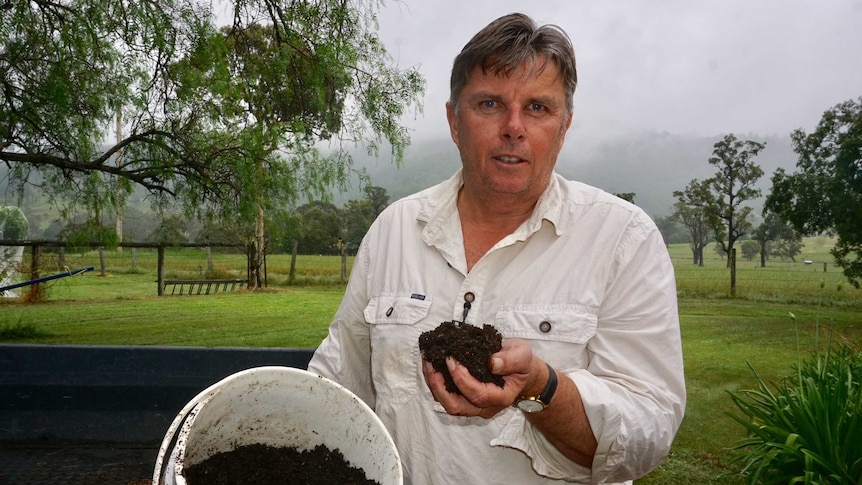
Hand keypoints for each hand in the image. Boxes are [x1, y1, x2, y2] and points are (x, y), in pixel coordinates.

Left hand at [422, 339, 541, 418]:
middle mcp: (486, 407)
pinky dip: (436, 383)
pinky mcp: (465, 400)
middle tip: (431, 363)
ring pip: (448, 404)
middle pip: (457, 406)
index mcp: (501, 397)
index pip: (478, 394)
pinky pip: (447, 396)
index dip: (461, 378)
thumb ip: (510, 360)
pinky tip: (431, 365)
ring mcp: (474, 406)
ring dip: (434, 385)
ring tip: (427, 362)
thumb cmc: (521, 363)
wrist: (521, 371)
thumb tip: (492, 362)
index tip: (451, 359)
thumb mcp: (522, 355)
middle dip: (440, 386)